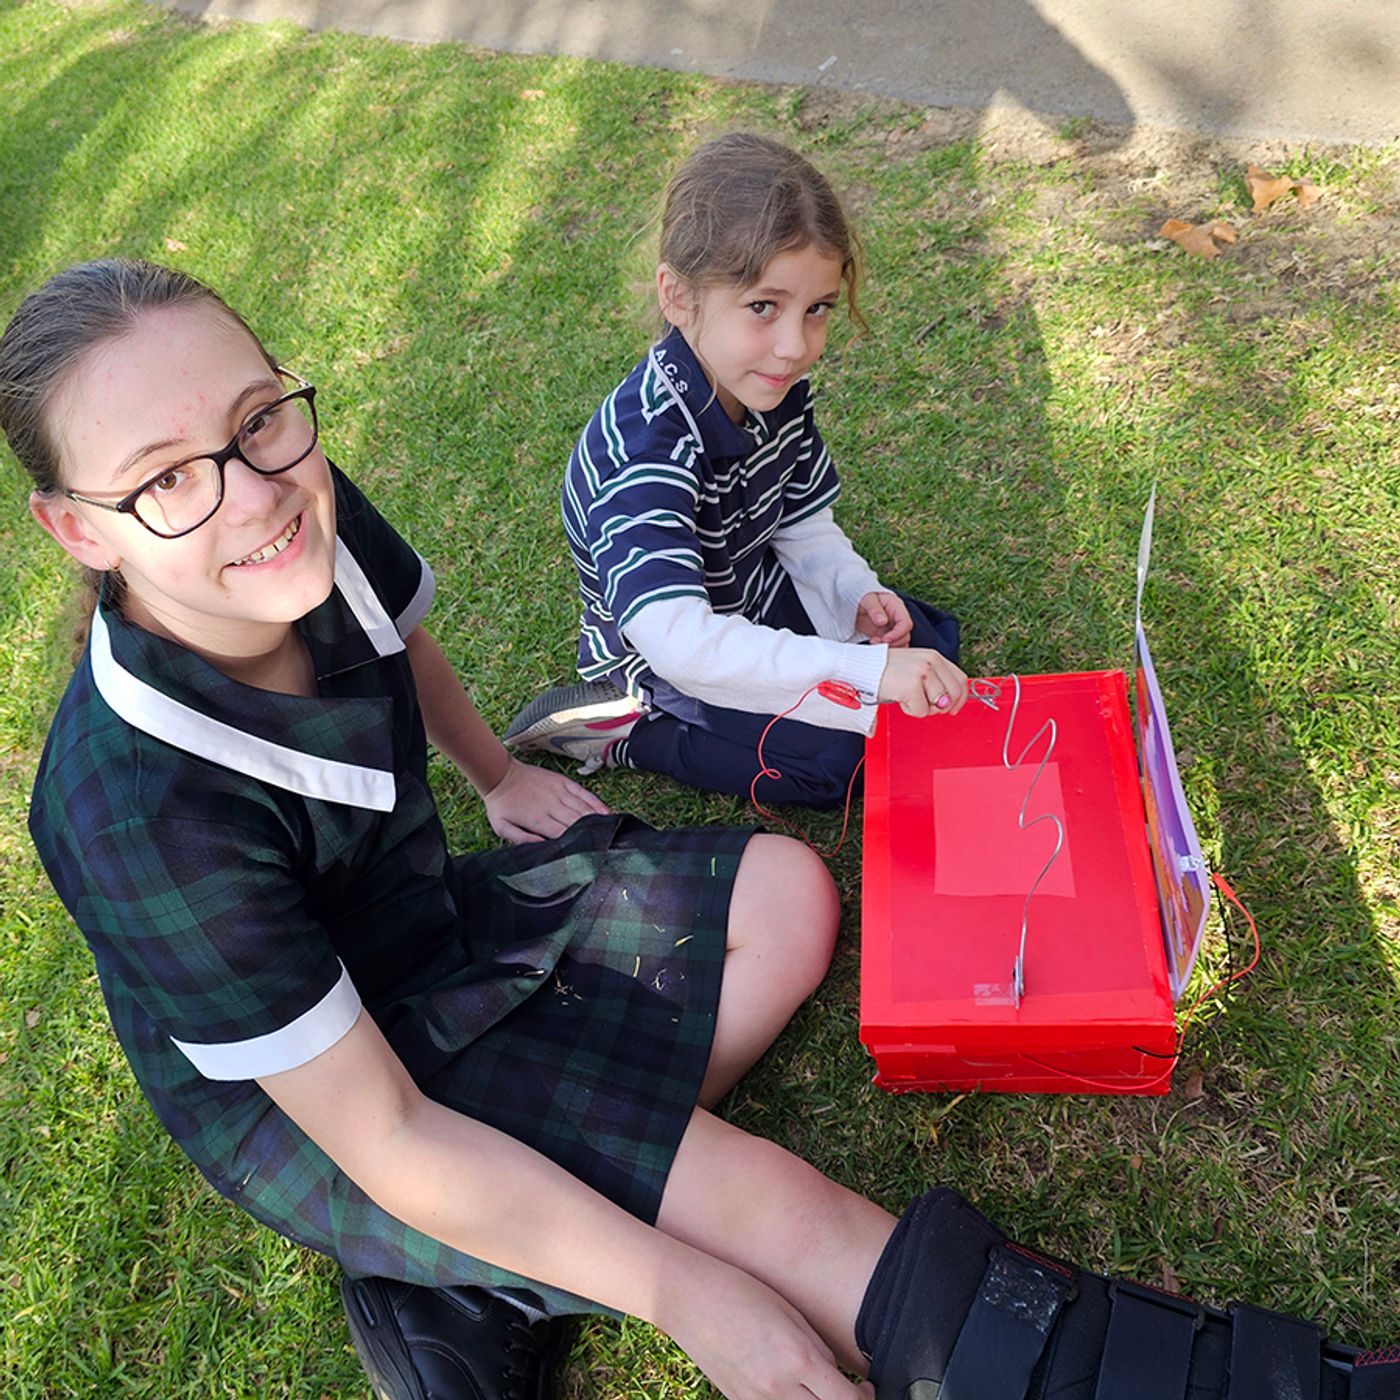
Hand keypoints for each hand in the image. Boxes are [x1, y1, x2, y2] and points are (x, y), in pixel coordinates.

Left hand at [482, 757, 609, 844]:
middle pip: (577, 823)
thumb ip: (520, 839)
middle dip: (591, 835)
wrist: (500, 774)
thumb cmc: (501, 804)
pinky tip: (605, 812)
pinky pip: (584, 794)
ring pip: (583, 809)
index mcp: (538, 819)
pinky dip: (596, 803)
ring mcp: (559, 792)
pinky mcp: (562, 782)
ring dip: (597, 821)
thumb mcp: (501, 827)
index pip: (563, 834)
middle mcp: (552, 805)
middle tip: (606, 845)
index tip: (589, 852)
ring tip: (610, 831)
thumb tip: (541, 846)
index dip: (577, 844)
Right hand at [660, 1260, 873, 1399]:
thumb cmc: (739, 1290)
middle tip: (854, 1394)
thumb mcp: (789, 1312)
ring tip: (822, 1391)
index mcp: (797, 1359)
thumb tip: (836, 1376)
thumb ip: (817, 1349)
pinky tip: (792, 1389)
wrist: (686, 1297)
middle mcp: (777, 1388)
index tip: (869, 1388)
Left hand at [855, 591, 913, 646]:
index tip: (885, 639)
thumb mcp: (867, 600)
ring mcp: (893, 628)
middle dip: (892, 642)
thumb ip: (875, 609)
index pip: (906, 623)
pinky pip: (893, 646)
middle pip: (905, 636)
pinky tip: (874, 645)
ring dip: (889, 647)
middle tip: (875, 641)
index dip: (898, 634)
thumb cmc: (863, 598)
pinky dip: (886, 649)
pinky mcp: (887, 635)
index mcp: (897, 607)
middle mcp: (898, 619)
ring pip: (901, 643)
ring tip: (873, 642)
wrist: (856, 604)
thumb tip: (882, 621)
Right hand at [876, 647, 968, 716]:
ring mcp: (922, 673)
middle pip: (953, 694)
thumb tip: (946, 701)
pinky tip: (900, 698)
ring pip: (938, 704)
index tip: (953, 708)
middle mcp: (930, 662)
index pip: (960, 679)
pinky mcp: (912, 686)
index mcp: (933, 656)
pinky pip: (921, 711)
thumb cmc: (884, 670)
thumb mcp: (914, 666)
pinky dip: (910, 710)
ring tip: (908, 697)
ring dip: (923, 708)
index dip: (960, 698)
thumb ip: (933, 678)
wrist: (862, 667)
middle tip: (927, 706)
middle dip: (942, 707)